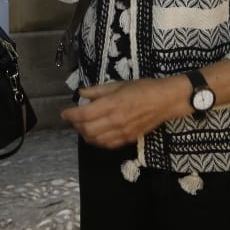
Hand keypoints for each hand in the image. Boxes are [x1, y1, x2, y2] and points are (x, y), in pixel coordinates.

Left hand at [61, 78, 187, 148]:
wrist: (165, 101)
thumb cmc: (142, 88)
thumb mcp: (118, 84)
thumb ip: (97, 91)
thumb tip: (81, 93)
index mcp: (113, 104)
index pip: (84, 114)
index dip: (71, 115)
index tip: (64, 113)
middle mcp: (116, 121)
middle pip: (87, 130)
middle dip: (76, 125)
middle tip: (73, 118)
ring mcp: (123, 132)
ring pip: (96, 140)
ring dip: (85, 134)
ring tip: (83, 126)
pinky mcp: (128, 139)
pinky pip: (108, 145)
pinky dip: (97, 141)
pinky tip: (95, 134)